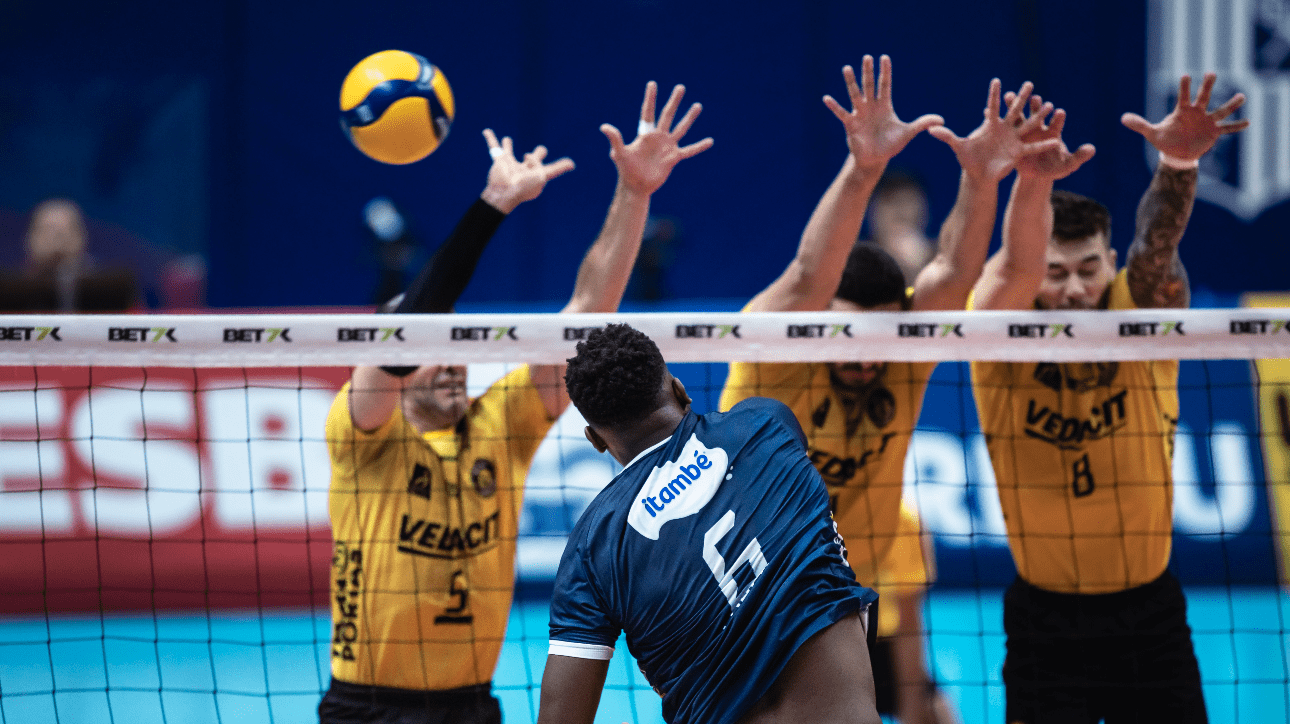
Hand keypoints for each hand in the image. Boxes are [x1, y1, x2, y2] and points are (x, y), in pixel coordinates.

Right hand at [479, 130, 575, 212]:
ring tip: (507, 140)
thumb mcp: (543, 175)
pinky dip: (490, 138)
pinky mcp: (499, 160)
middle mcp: (522, 168)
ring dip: (507, 146)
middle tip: (539, 150)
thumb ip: (557, 169)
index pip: (542, 165)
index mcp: (533, 173)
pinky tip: (486, 131)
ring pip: (509, 152)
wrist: (504, 191)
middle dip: (534, 156)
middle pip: (530, 159)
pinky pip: (493, 146)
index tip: (558, 159)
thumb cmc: (524, 185)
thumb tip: (572, 164)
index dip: (543, 160)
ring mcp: (509, 164)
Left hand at [601, 81, 713, 195]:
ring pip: (681, 128)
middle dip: (674, 101)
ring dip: (689, 117)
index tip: (652, 83)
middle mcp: (658, 137)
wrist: (636, 186)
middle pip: (667, 115)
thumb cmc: (626, 170)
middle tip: (680, 87)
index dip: (650, 98)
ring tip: (698, 105)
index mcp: (645, 134)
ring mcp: (667, 147)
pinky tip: (710, 141)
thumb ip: (615, 139)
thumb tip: (603, 126)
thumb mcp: (620, 153)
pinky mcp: (674, 158)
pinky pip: (689, 150)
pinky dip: (699, 146)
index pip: (648, 112)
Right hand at [822, 55, 943, 172]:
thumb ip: (922, 123)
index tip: (885, 58)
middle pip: (869, 85)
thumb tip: (942, 119)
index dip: (885, 72)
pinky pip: (842, 113)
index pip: (885, 85)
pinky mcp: (851, 124)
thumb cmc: (890, 145)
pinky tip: (826, 98)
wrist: (875, 159)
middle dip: (868, 71)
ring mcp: (860, 114)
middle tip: (867, 57)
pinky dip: (834, 106)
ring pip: (855, 94)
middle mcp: (871, 106)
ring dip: (851, 82)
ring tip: (846, 68)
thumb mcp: (907, 133)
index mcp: (884, 106)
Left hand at [928, 79, 1059, 182]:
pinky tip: (1055, 140)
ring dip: (1038, 116)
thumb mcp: (958, 147)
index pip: (993, 106)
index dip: (994, 94)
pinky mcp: (1018, 152)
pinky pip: (1032, 147)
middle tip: (1030, 83)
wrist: (979, 174)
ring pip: (1027, 125)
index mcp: (990, 125)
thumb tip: (929, 129)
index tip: (996, 80)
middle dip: (1022, 98)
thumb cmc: (969, 159)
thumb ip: (947, 137)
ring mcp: (1013, 139)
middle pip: (1014, 110)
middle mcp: (1004, 129)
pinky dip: (1042, 145)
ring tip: (1050, 105)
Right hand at [1001, 92, 1095, 181]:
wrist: (1037, 174)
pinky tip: (986, 111)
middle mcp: (1037, 129)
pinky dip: (995, 119)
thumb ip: (1079, 156)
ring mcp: (1023, 132)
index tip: (1059, 112)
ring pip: (1018, 117)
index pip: (1056, 124)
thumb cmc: (1054, 168)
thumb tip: (1092, 149)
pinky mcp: (1011, 139)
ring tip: (1007, 94)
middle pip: (1036, 116)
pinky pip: (1002, 127)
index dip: (1058, 119)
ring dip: (1012, 105)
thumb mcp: (1068, 165)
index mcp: (1052, 134)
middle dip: (1035, 107)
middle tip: (1035, 97)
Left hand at [1121, 72, 1247, 162]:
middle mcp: (1197, 113)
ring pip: (1221, 111)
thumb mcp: (1152, 133)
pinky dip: (1237, 126)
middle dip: (1206, 86)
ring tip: (1242, 96)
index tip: (1185, 75)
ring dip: (1231, 104)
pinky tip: (1248, 122)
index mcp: (1182, 111)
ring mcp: (1207, 121)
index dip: (1184, 87)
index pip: (1183, 96)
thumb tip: (1122, 118)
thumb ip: (1139, 125)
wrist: (1176, 153)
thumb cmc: (1165, 139)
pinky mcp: (1214, 132)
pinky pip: (1227, 128)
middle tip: (1211, 73)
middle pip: (1203, 97)